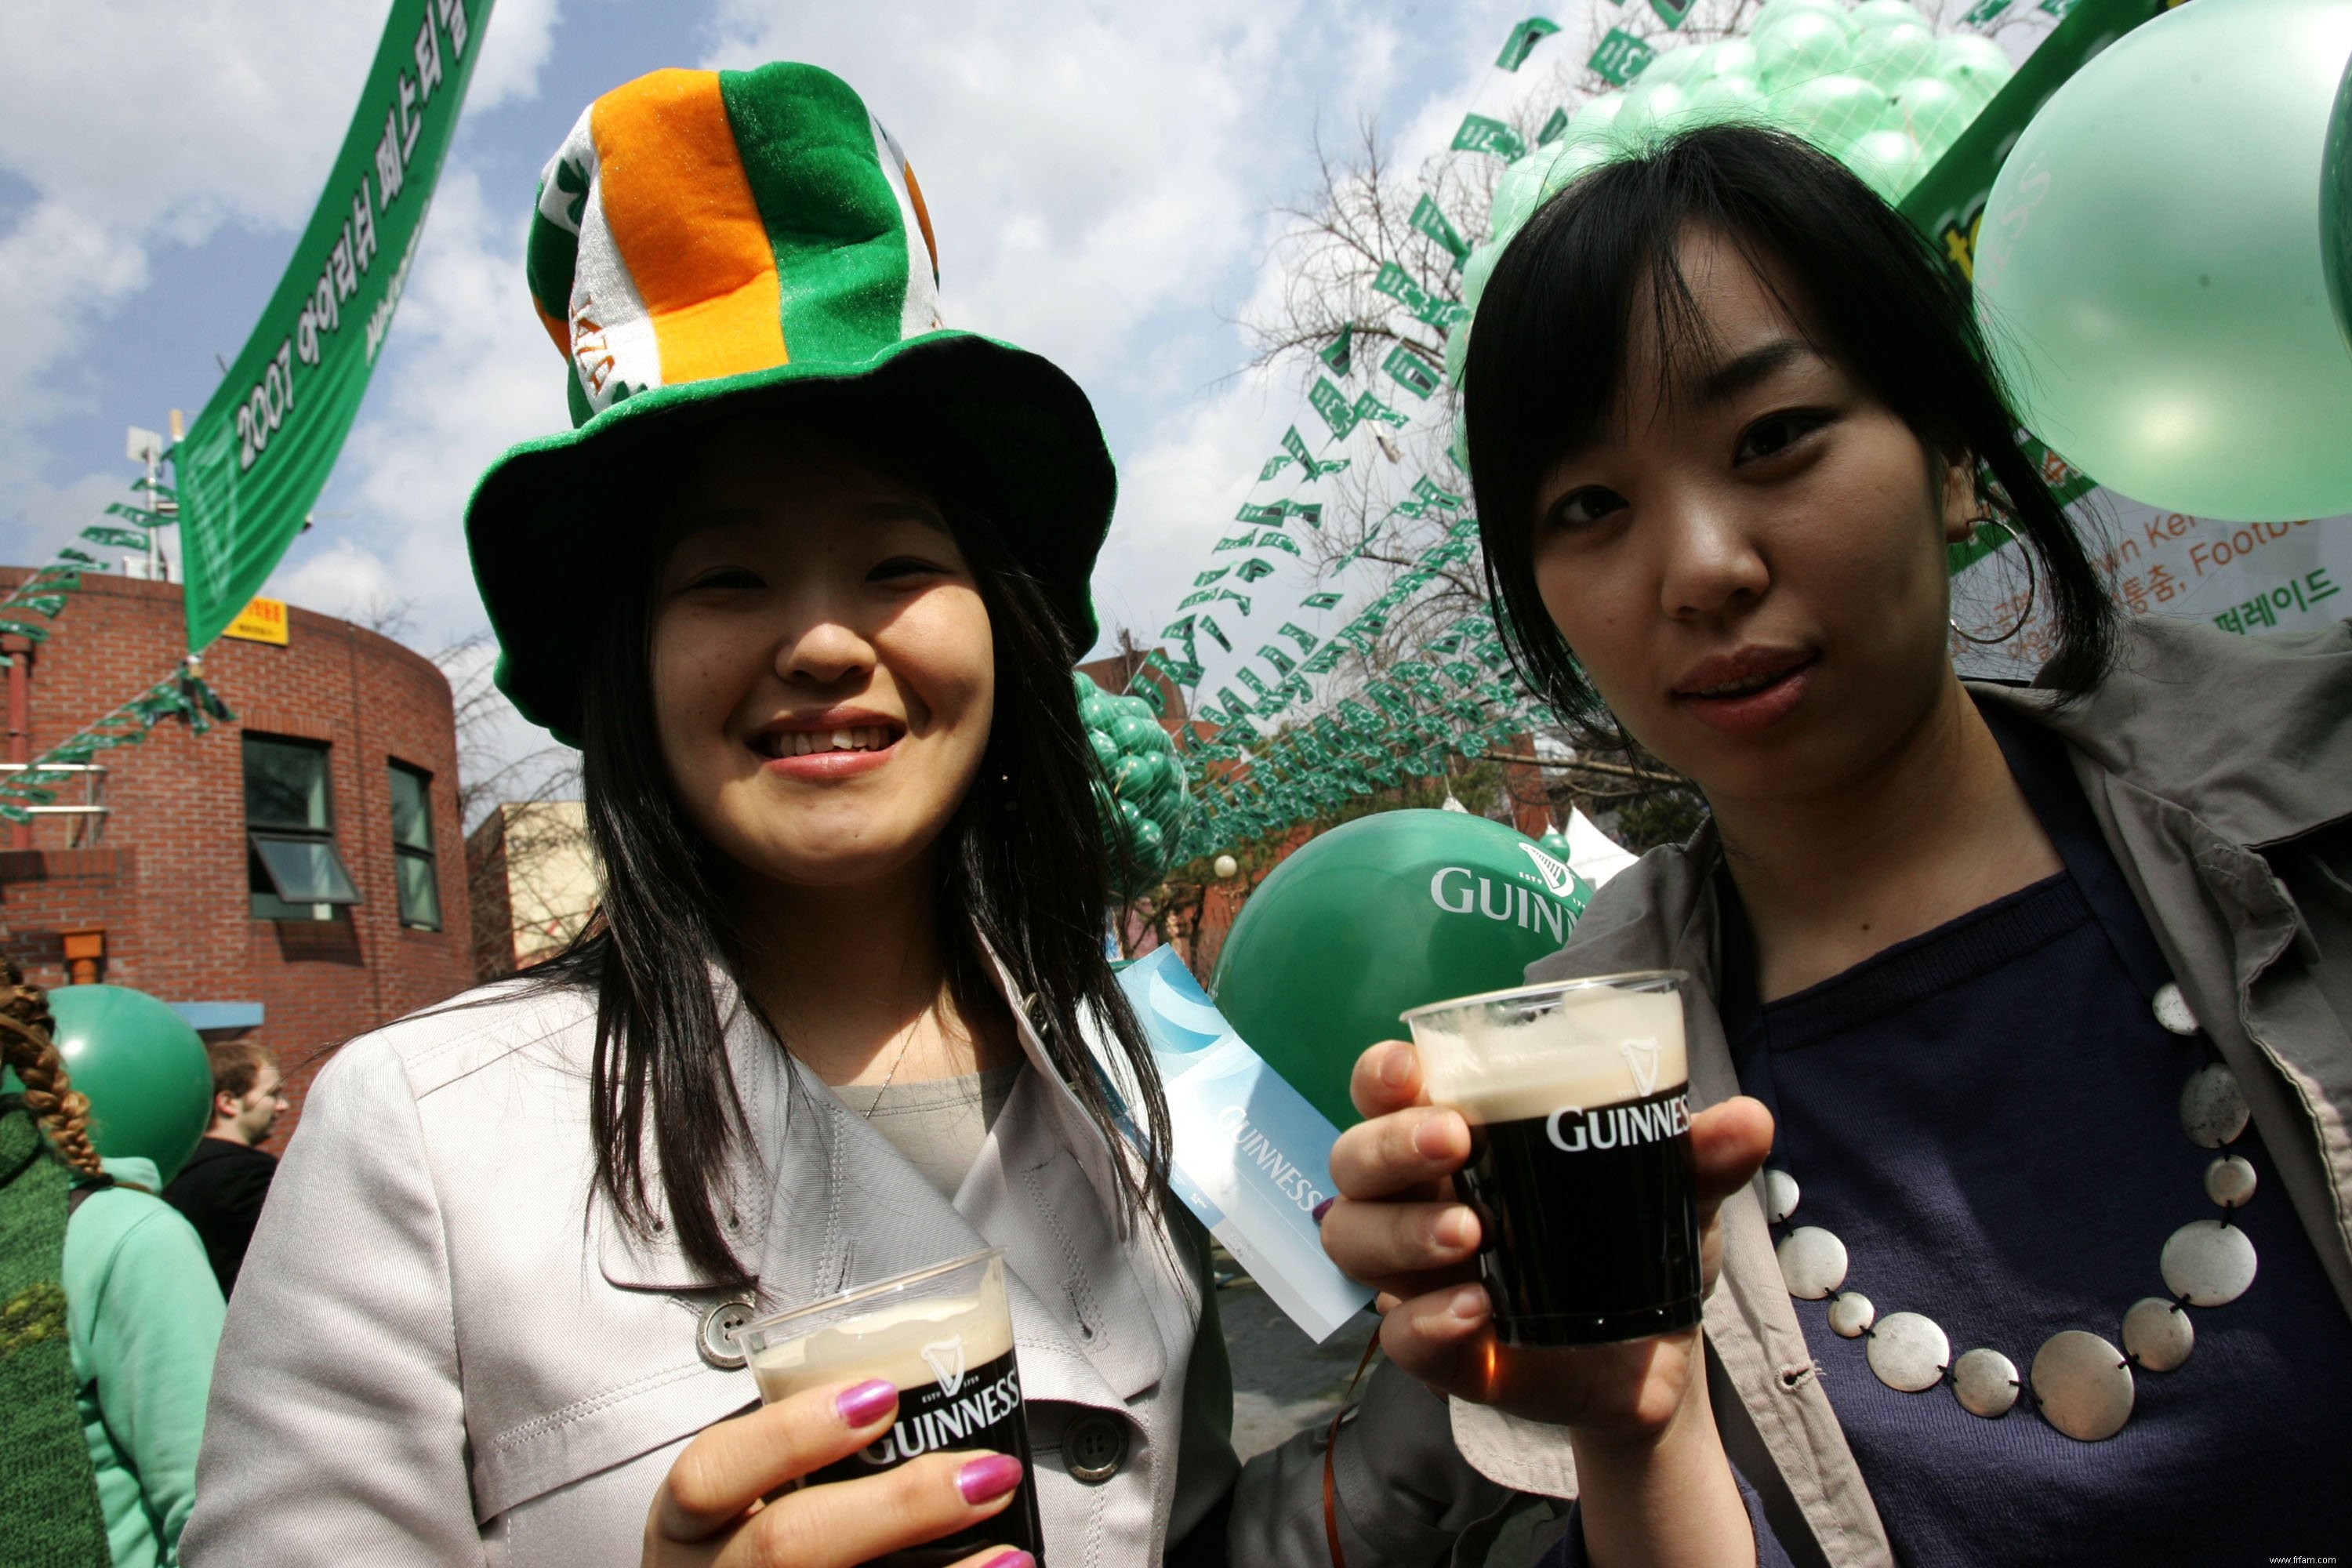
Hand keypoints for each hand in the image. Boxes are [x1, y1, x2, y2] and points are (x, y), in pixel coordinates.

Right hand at [643, 1378, 1034, 1567]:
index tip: (880, 1396)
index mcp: (689, 1527)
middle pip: (788, 1546)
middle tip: (980, 1473)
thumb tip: (918, 1389)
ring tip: (1008, 1549)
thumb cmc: (739, 1550)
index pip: (710, 1474)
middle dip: (897, 1507)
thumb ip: (801, 1456)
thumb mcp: (738, 1501)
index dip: (791, 1434)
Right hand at [1318, 1038, 1773, 1439]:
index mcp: (1456, 1137)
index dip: (1380, 1073)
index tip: (1410, 1070)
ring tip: (1474, 1234)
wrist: (1655, 1353)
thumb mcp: (1673, 1190)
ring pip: (1352, 1239)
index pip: (1386, 1089)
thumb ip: (1700, 1154)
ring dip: (1402, 1231)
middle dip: (1390, 1146)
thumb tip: (1750, 1120)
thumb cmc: (1637, 1240)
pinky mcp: (1437, 1348)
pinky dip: (1427, 1321)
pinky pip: (1398, 1336)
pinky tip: (1477, 1309)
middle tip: (1456, 1145)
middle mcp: (1417, 1196)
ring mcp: (1418, 1273)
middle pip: (1354, 1160)